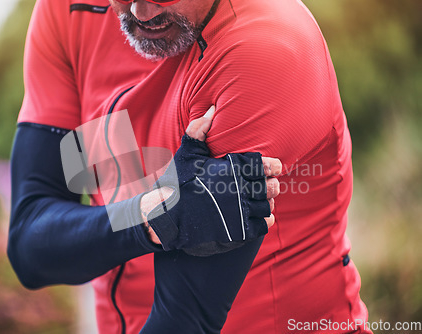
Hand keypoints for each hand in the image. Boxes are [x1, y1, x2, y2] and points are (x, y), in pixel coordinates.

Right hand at [141, 105, 280, 251]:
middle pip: (269, 188)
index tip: (275, 167)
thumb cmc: (177, 183)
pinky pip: (262, 226)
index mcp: (230, 171)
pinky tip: (257, 216)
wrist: (165, 216)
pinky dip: (264, 221)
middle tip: (267, 184)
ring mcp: (238, 214)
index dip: (273, 166)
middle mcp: (238, 192)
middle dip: (271, 185)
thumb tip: (212, 108)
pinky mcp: (237, 232)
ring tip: (261, 200)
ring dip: (267, 203)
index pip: (263, 166)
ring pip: (267, 207)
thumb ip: (199, 130)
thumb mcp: (186, 154)